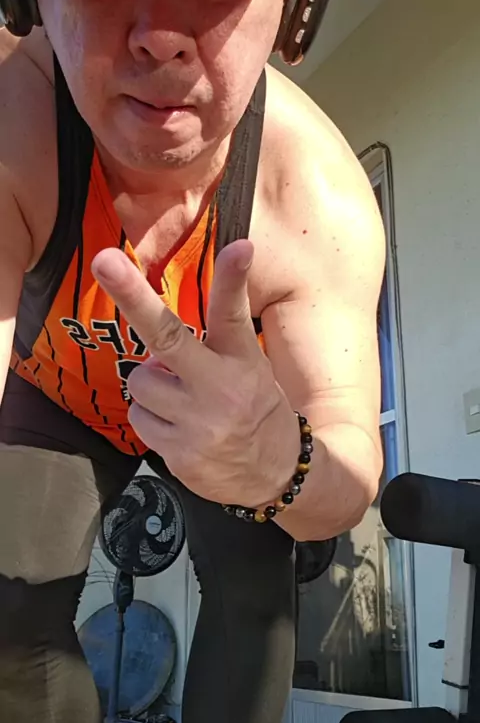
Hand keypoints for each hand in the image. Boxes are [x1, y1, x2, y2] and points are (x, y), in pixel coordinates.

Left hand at [92, 240, 298, 506]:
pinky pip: (140, 420)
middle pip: (167, 338)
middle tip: (104, 262)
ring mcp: (198, 425)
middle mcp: (222, 390)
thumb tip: (164, 325)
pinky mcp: (179, 455)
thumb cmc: (256, 408)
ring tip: (182, 402)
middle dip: (132, 297)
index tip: (240, 246)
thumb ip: (215, 342)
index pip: (234, 315)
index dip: (234, 278)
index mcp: (244, 363)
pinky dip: (152, 419)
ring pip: (140, 383)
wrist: (277, 476)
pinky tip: (180, 428)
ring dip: (151, 387)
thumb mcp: (251, 367)